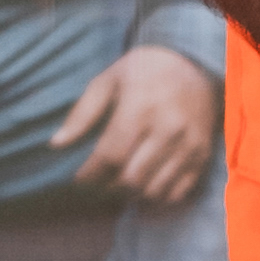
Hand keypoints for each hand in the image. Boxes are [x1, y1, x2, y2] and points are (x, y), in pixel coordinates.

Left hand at [55, 45, 222, 209]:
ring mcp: (189, 144)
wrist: (195, 63)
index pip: (111, 155)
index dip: (90, 174)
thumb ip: (82, 113)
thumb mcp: (108, 81)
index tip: (80, 178)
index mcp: (141, 106)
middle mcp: (168, 128)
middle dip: (109, 186)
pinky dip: (157, 197)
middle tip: (100, 182)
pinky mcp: (203, 155)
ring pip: (154, 190)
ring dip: (132, 194)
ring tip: (120, 184)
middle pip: (132, 178)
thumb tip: (56, 144)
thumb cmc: (144, 70)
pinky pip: (177, 192)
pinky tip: (145, 185)